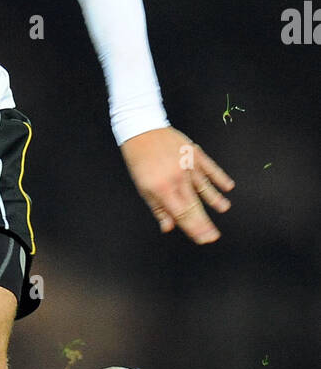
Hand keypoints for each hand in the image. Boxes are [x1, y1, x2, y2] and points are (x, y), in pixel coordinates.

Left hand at [120, 126, 233, 243]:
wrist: (142, 129)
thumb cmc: (140, 160)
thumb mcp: (142, 186)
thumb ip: (158, 208)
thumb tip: (168, 227)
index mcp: (163, 189)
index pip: (182, 214)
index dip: (193, 229)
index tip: (203, 239)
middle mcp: (178, 178)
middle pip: (195, 205)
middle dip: (204, 223)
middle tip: (214, 236)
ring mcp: (189, 165)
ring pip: (205, 187)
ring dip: (215, 199)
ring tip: (224, 208)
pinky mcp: (195, 152)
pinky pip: (211, 168)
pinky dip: (220, 177)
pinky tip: (228, 187)